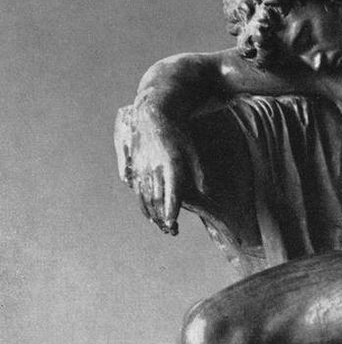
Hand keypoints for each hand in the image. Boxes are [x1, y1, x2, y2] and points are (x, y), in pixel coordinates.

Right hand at [114, 101, 202, 234]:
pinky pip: (135, 188)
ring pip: (143, 196)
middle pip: (156, 198)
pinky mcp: (133, 165)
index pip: (171, 190)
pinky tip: (148, 211)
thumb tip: (206, 193)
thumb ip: (199, 173)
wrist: (152, 114)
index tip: (172, 221)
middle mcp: (154, 166)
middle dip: (161, 217)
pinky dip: (141, 202)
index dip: (171, 207)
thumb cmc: (178, 133)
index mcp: (171, 163)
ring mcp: (141, 166)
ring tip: (159, 224)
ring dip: (150, 213)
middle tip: (170, 230)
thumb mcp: (193, 150)